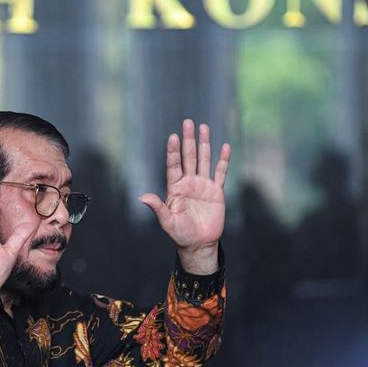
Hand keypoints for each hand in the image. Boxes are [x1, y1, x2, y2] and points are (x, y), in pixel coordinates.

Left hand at [140, 119, 230, 274]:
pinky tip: (225, 147)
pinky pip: (220, 173)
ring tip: (204, 127)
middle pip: (189, 157)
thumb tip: (142, 197)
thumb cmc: (180, 234)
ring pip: (204, 160)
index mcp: (175, 188)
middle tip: (188, 122)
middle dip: (188, 140)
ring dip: (204, 144)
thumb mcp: (167, 222)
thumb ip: (158, 208)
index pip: (174, 165)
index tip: (173, 137)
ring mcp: (203, 185)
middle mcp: (188, 183)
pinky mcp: (216, 192)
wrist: (199, 244)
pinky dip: (223, 161)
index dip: (173, 151)